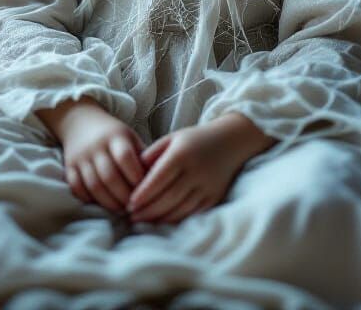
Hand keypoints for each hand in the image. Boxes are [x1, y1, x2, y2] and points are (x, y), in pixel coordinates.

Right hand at [41, 99, 144, 213]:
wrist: (79, 121)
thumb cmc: (113, 134)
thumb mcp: (130, 137)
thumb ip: (142, 156)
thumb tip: (159, 180)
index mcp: (115, 136)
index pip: (125, 157)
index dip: (136, 177)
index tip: (146, 190)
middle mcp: (96, 146)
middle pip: (109, 176)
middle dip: (124, 196)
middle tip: (135, 208)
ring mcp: (81, 157)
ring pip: (94, 186)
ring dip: (109, 202)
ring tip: (121, 211)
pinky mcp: (69, 167)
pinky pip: (77, 188)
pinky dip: (90, 200)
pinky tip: (102, 205)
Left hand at [128, 114, 271, 225]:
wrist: (231, 142)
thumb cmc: (195, 140)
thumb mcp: (172, 138)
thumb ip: (152, 154)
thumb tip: (133, 172)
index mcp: (182, 154)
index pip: (159, 179)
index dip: (143, 194)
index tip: (129, 203)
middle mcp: (195, 171)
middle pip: (168, 197)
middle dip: (147, 210)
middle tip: (131, 217)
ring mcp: (206, 186)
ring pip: (179, 209)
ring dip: (159, 218)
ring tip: (143, 221)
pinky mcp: (213, 197)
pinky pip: (192, 213)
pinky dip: (175, 219)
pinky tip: (162, 221)